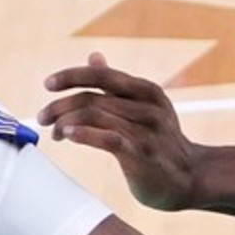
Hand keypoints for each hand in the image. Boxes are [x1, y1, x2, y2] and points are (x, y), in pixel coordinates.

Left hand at [39, 53, 202, 209]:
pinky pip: (108, 139)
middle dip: (60, 106)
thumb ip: (117, 84)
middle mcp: (147, 107)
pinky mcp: (141, 155)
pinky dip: (84, 134)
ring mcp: (146, 131)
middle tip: (42, 118)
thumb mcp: (145, 106)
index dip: (71, 76)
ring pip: (95, 116)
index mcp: (146, 91)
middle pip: (92, 98)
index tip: (48, 84)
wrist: (192, 177)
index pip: (102, 75)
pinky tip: (69, 135)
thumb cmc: (162, 142)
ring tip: (55, 133)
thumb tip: (93, 56)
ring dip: (66, 122)